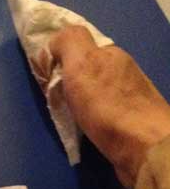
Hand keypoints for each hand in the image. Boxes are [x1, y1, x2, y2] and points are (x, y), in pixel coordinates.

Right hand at [50, 26, 169, 186]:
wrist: (143, 147)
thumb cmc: (107, 105)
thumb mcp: (82, 62)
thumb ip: (68, 42)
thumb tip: (55, 43)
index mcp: (110, 54)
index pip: (79, 45)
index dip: (58, 56)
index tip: (45, 75)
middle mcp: (122, 71)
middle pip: (86, 68)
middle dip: (67, 79)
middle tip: (52, 97)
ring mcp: (129, 97)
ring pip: (94, 91)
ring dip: (78, 99)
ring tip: (65, 115)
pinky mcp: (130, 122)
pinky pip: (102, 111)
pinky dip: (89, 116)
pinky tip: (84, 127)